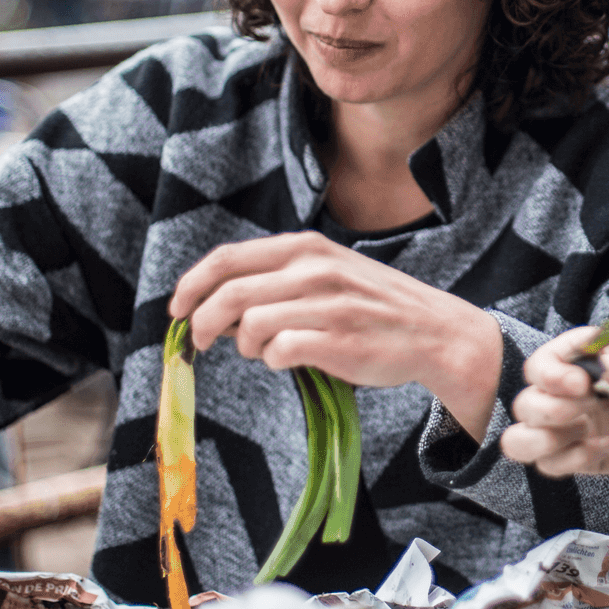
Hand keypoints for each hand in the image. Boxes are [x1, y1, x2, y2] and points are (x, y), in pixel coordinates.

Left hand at [170, 231, 504, 438]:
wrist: (433, 330)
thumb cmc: (372, 303)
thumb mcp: (327, 270)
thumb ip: (277, 278)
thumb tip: (212, 303)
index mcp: (305, 248)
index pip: (227, 259)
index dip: (190, 285)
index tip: (176, 308)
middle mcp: (314, 270)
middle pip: (228, 295)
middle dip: (201, 323)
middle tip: (199, 342)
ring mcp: (328, 306)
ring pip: (249, 327)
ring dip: (243, 346)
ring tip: (260, 351)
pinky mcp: (339, 342)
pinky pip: (279, 353)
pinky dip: (273, 361)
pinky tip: (289, 360)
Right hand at [501, 327, 608, 476]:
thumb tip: (596, 369)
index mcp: (595, 360)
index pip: (544, 361)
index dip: (550, 370)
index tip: (581, 381)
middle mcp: (580, 393)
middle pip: (524, 401)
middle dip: (544, 405)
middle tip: (582, 407)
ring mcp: (582, 429)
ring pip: (522, 438)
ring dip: (541, 436)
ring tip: (582, 428)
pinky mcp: (590, 460)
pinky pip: (551, 466)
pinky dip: (570, 459)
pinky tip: (607, 447)